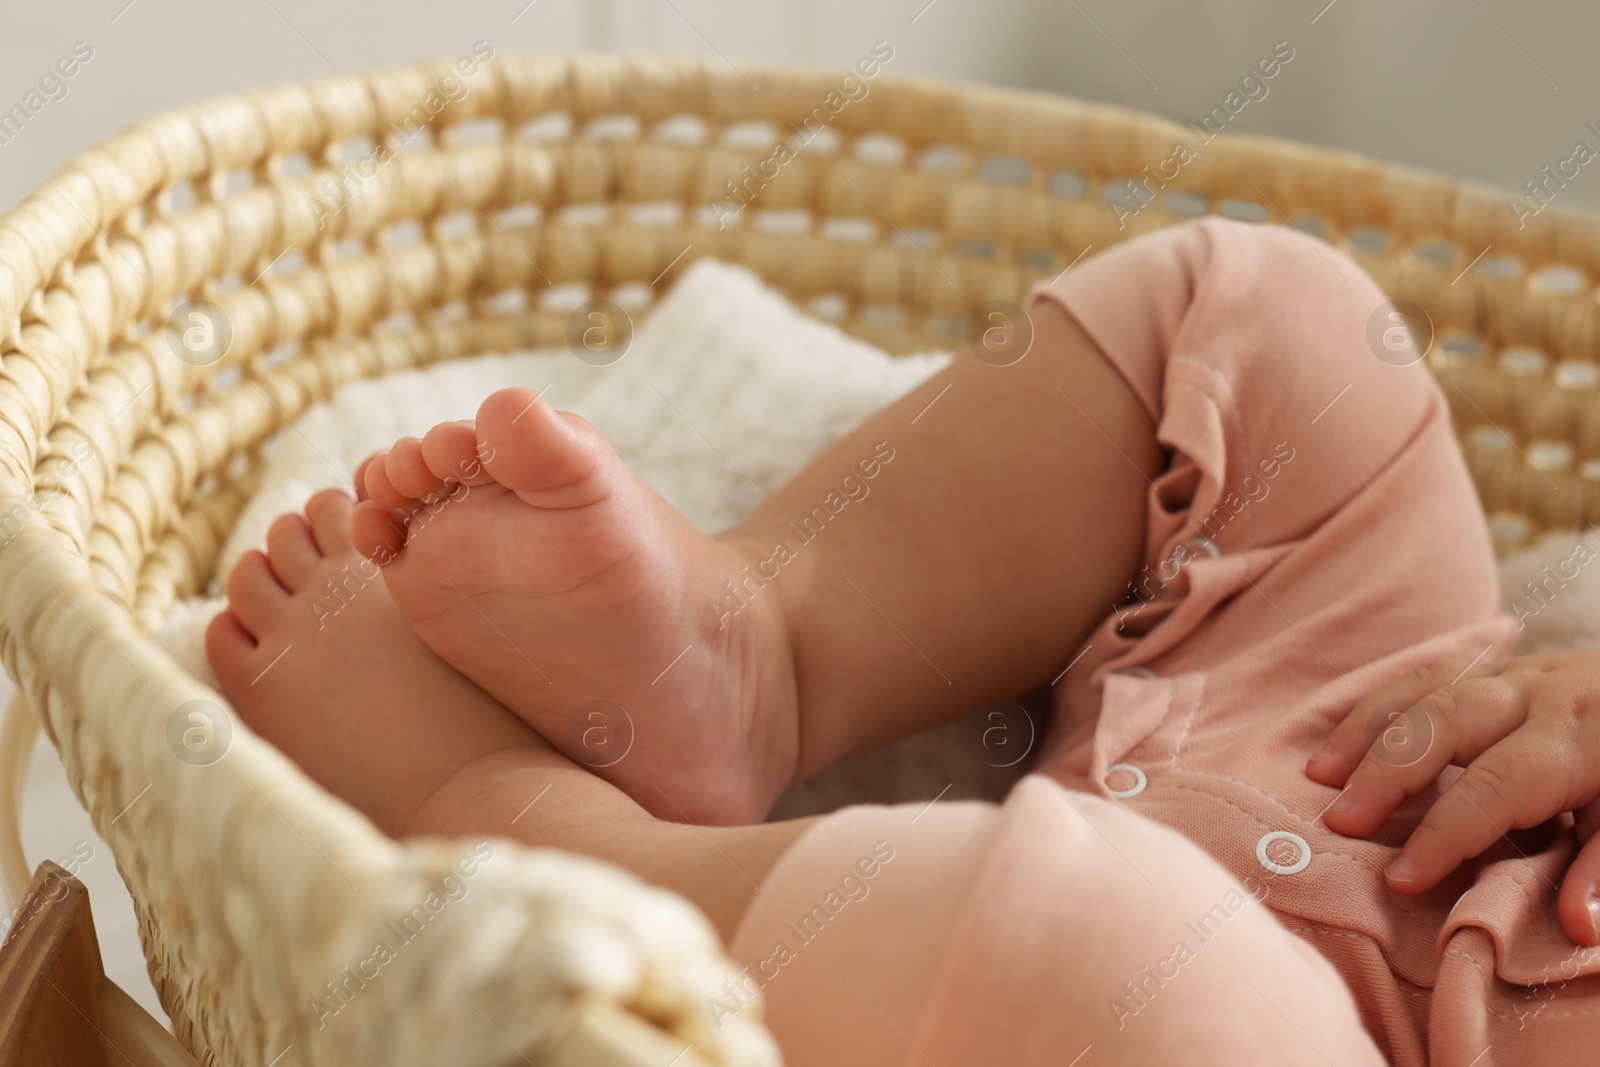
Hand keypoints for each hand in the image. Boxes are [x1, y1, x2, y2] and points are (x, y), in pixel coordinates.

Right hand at [1306, 652, 1599, 946]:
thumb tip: (1577, 927)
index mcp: (1574, 741)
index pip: (1497, 786)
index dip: (1445, 833)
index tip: (1399, 878)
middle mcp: (1535, 696)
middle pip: (1448, 723)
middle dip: (1389, 771)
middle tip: (1340, 820)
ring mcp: (1510, 674)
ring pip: (1427, 690)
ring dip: (1366, 732)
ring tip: (1321, 775)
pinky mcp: (1493, 666)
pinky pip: (1424, 674)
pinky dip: (1376, 706)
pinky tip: (1339, 741)